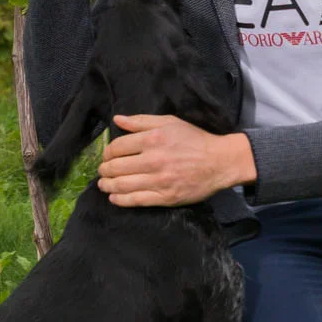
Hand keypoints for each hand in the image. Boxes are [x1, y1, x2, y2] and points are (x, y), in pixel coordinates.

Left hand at [98, 115, 255, 207]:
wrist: (219, 162)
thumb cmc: (194, 139)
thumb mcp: (169, 122)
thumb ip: (141, 121)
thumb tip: (117, 120)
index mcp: (152, 139)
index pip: (117, 147)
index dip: (107, 152)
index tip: (107, 155)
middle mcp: (153, 160)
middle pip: (116, 167)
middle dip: (104, 170)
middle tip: (102, 171)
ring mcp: (159, 181)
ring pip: (122, 185)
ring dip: (107, 186)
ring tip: (104, 185)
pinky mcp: (165, 197)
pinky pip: (136, 200)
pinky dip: (120, 200)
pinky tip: (114, 198)